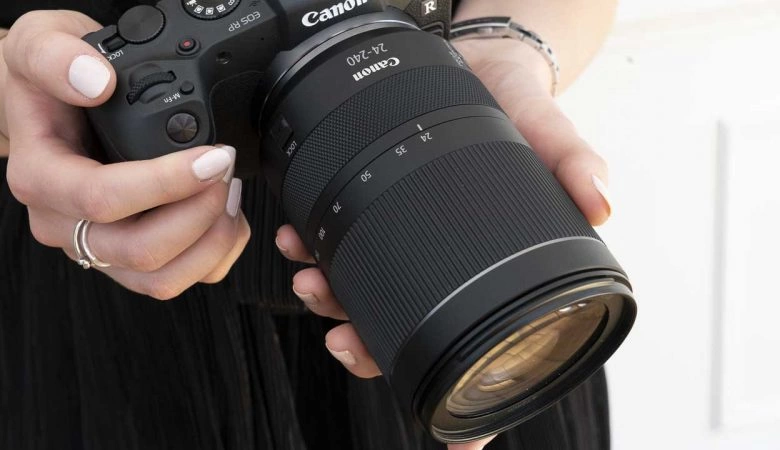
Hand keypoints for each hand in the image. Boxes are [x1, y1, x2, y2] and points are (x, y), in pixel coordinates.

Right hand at [2, 11, 249, 299]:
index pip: (103, 199)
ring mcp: (99, 246)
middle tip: (226, 171)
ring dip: (211, 241)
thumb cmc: (47, 84)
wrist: (49, 108)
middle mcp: (66, 225)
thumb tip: (95, 80)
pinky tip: (224, 216)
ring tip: (229, 192)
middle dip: (199, 214)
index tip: (213, 156)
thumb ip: (56, 55)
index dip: (167, 183)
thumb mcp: (40, 43)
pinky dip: (215, 255)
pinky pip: (177, 279)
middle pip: (140, 250)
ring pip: (161, 278)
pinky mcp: (129, 258)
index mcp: (42, 178)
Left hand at [275, 37, 610, 448]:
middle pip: (412, 340)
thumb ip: (573, 161)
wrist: (481, 72)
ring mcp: (415, 248)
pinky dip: (320, 255)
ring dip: (332, 303)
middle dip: (368, 349)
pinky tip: (304, 244)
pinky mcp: (383, 218)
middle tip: (344, 340)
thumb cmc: (519, 111)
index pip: (490, 348)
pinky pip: (347, 252)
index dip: (479, 404)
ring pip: (369, 302)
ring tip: (313, 279)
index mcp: (497, 269)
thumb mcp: (550, 130)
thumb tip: (601, 199)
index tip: (459, 444)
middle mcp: (451, 270)